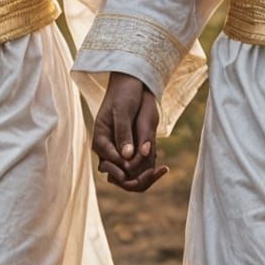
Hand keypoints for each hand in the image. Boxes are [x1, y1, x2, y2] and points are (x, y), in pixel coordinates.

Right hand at [92, 72, 167, 192]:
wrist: (133, 84)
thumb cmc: (124, 94)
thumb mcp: (123, 110)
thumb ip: (123, 133)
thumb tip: (127, 157)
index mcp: (101, 141)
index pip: (109, 165)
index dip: (126, 168)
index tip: (144, 167)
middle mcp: (109, 150)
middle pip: (117, 177)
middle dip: (135, 180)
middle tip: (155, 174)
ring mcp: (121, 151)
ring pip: (129, 177)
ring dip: (144, 178)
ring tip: (162, 170)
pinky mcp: (134, 151)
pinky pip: (140, 169)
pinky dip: (150, 171)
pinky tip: (163, 167)